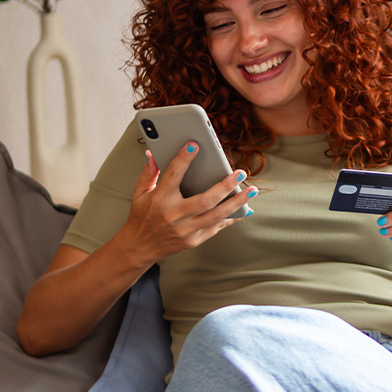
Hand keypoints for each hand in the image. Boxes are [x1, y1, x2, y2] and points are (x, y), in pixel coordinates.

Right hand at [118, 141, 255, 264]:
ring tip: (251, 190)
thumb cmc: (142, 216)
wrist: (140, 247)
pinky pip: (217, 227)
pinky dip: (232, 218)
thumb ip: (149, 172)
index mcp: (160, 199)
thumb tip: (152, 152)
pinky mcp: (194, 240)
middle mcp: (174, 215)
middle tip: (240, 172)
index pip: (173, 175)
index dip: (184, 159)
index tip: (195, 144)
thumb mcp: (140, 193)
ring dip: (237, 202)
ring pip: (217, 215)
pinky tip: (245, 208)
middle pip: (205, 200)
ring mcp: (186, 230)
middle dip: (225, 186)